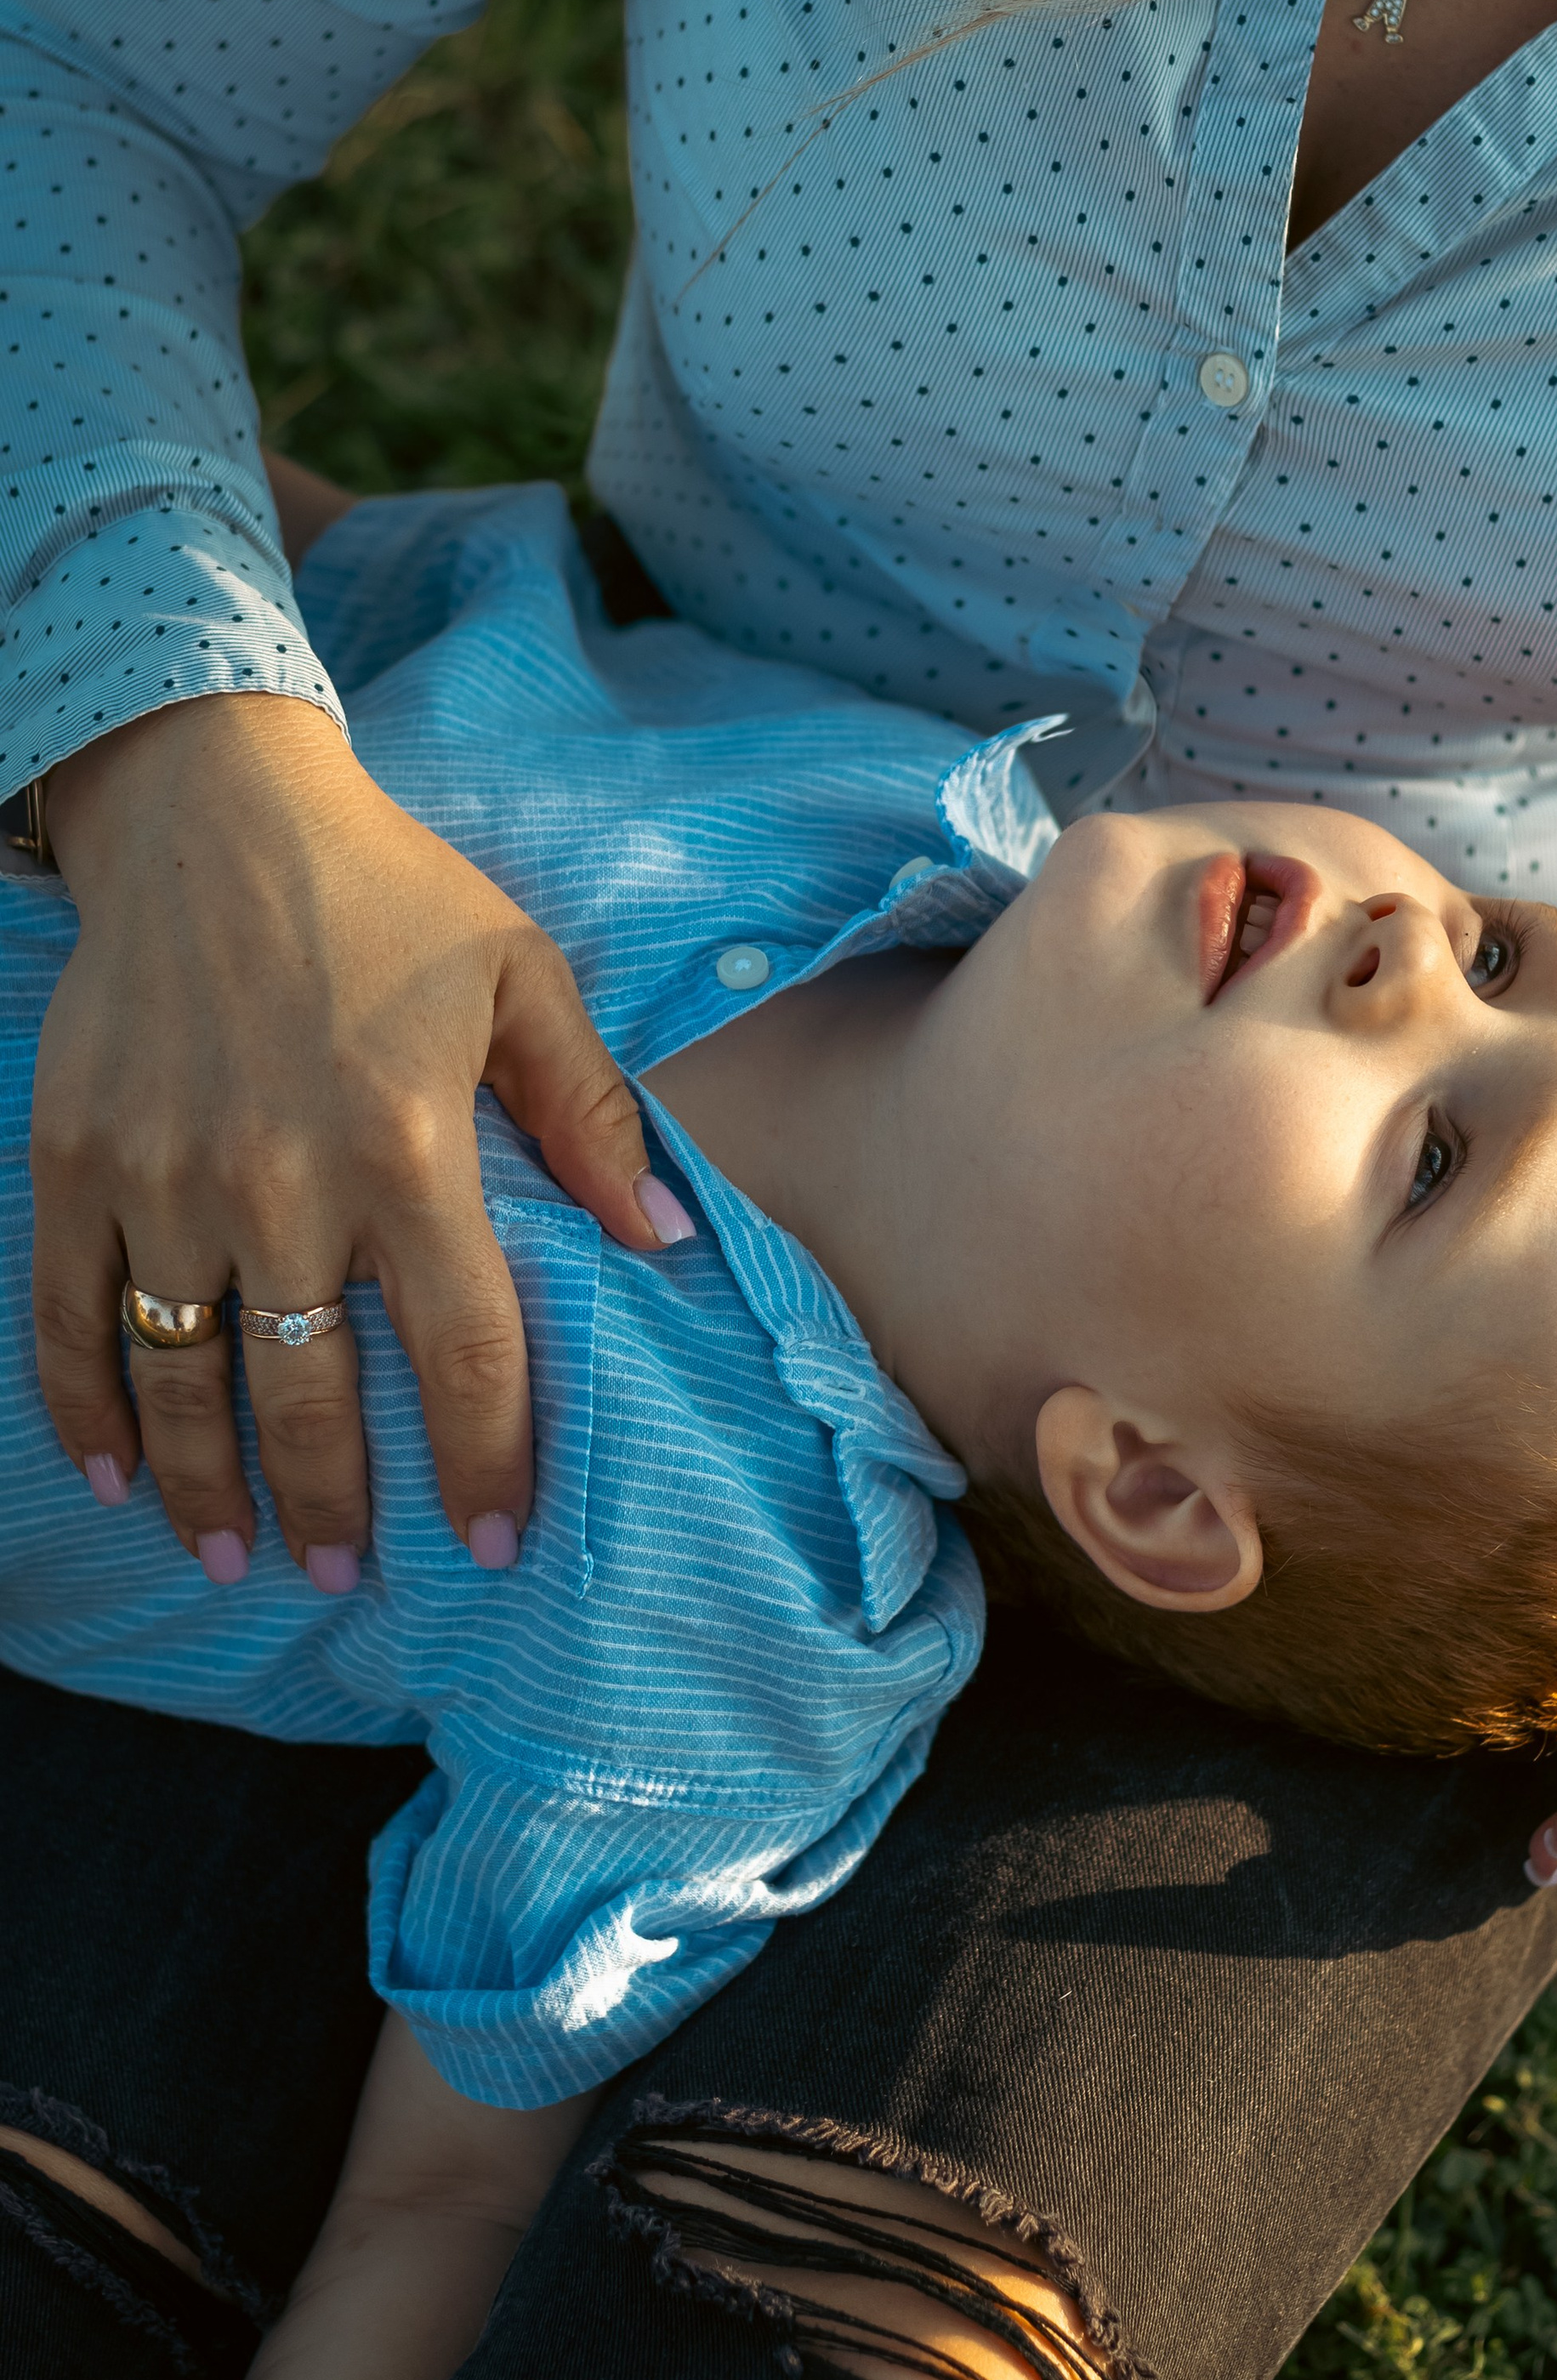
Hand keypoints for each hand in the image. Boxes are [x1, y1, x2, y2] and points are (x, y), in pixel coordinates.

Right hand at [33, 691, 673, 1577]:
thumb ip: (588, 1111)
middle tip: (345, 1573)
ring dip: (206, 1486)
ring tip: (235, 1556)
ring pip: (183, 1379)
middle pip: (310, 1395)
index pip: (461, 1349)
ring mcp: (164, 1178)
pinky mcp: (75, 1159)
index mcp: (408, 1145)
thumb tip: (661, 1240)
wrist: (209, 806)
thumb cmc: (386, 891)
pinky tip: (111, 1473)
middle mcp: (281, 1181)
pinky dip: (84, 1407)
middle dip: (333, 1505)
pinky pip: (71, 1315)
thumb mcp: (519, 972)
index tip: (492, 1541)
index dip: (482, 1460)